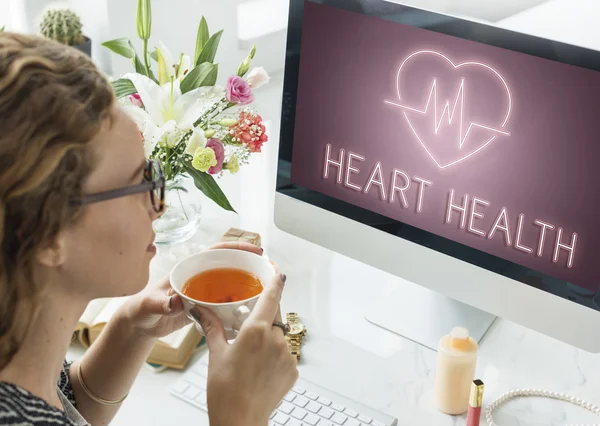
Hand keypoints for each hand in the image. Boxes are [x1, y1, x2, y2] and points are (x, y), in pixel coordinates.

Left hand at [120, 241, 263, 338]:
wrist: (139, 326)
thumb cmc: (141, 310)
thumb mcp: (150, 305)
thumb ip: (162, 303)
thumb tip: (176, 300)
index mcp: (189, 269)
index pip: (216, 252)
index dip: (236, 248)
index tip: (255, 250)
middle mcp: (199, 277)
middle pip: (229, 266)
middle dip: (249, 265)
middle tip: (268, 271)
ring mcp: (204, 292)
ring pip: (230, 285)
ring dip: (246, 286)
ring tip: (265, 290)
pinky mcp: (205, 308)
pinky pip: (226, 303)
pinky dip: (238, 305)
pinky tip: (249, 311)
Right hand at [191, 273, 297, 425]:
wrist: (240, 420)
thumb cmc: (225, 390)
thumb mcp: (216, 353)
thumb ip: (212, 327)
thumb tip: (201, 310)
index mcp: (256, 330)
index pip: (271, 296)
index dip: (276, 281)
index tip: (278, 272)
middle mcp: (276, 339)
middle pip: (276, 315)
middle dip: (266, 314)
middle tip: (251, 322)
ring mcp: (287, 355)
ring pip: (280, 335)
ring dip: (269, 337)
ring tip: (251, 355)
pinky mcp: (293, 370)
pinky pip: (285, 354)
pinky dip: (275, 355)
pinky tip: (260, 368)